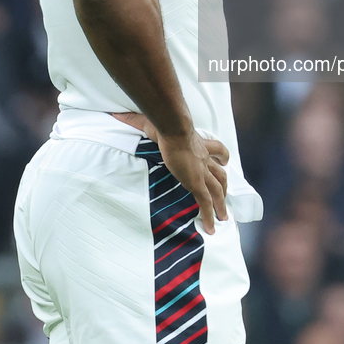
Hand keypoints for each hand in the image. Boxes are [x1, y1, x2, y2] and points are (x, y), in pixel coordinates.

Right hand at [111, 112, 228, 233]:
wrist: (174, 129)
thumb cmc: (165, 125)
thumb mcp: (151, 123)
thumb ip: (135, 119)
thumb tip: (117, 115)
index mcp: (198, 145)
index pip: (217, 150)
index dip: (222, 157)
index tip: (224, 161)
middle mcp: (204, 159)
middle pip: (220, 175)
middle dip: (224, 186)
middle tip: (225, 196)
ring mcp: (201, 172)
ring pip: (217, 192)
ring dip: (221, 206)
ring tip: (222, 218)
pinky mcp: (196, 183)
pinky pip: (206, 203)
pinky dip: (209, 216)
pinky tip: (210, 228)